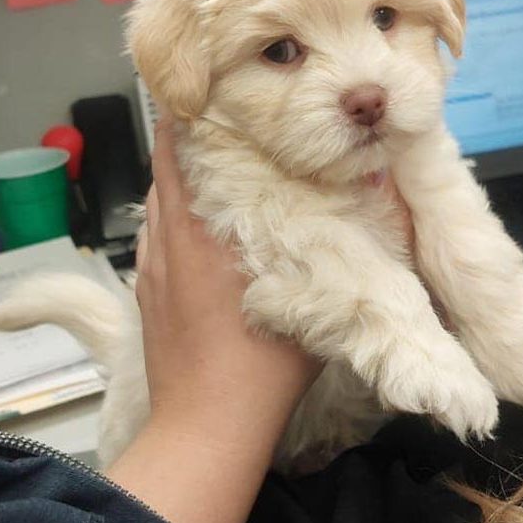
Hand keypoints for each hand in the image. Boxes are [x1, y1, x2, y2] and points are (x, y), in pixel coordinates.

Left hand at [106, 119, 319, 522]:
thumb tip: (375, 182)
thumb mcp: (316, 296)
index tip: (216, 91)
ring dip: (185, 182)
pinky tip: (205, 231)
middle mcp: (164, 242)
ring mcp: (150, 271)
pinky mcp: (147, 298)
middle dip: (196, 143)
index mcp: (196, 232)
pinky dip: (177, 221)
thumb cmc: (262, 367)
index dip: (190, 113)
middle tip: (236, 125)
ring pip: (160, 205)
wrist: (206, 431)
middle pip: (165, 169)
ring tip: (224, 168)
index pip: (175, 148)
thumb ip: (347, 236)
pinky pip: (157, 240)